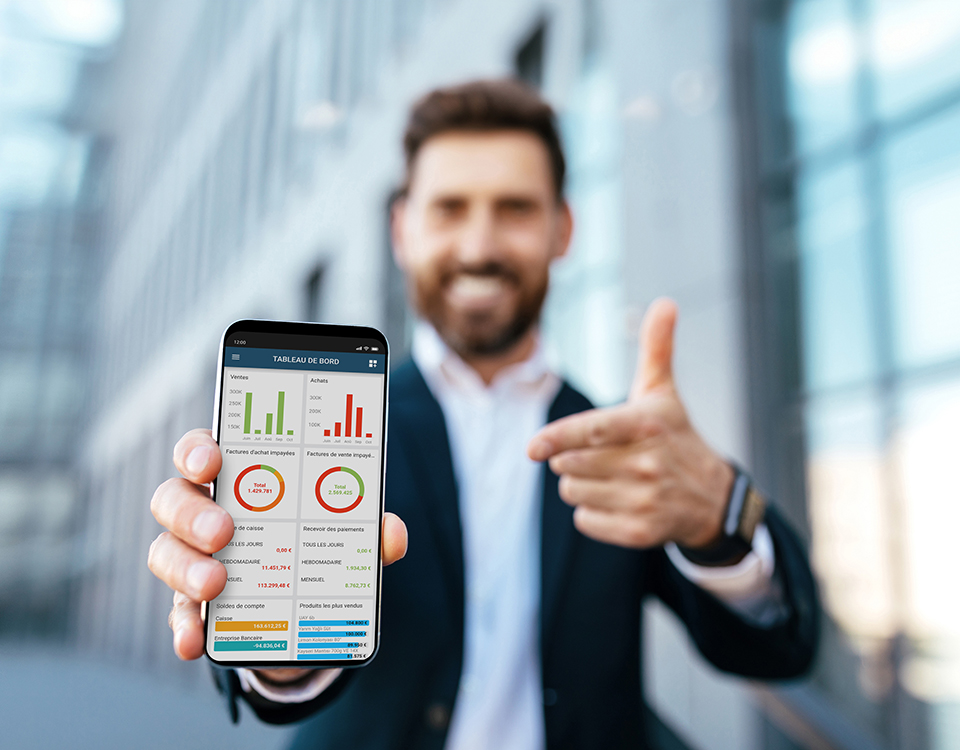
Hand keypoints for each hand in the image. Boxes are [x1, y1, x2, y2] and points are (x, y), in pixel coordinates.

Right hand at [148, 428, 407, 683]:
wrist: (303, 613)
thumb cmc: (315, 545)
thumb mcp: (343, 534)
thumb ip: (366, 529)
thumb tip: (392, 534)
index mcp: (236, 478)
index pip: (200, 450)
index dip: (197, 449)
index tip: (213, 459)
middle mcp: (204, 511)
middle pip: (173, 498)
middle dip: (194, 513)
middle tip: (225, 531)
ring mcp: (192, 558)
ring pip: (165, 552)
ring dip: (187, 568)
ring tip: (217, 584)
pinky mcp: (192, 606)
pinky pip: (178, 613)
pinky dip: (184, 626)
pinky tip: (194, 640)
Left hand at [527, 298, 733, 549]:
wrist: (712, 497)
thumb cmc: (674, 436)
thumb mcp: (664, 392)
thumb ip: (656, 348)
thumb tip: (665, 302)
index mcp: (647, 423)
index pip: (592, 431)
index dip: (557, 438)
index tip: (532, 448)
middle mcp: (648, 462)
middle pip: (571, 463)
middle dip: (569, 457)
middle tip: (594, 452)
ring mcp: (646, 499)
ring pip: (574, 491)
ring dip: (579, 483)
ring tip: (609, 475)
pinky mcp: (641, 531)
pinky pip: (586, 520)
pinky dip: (590, 512)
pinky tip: (615, 500)